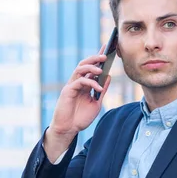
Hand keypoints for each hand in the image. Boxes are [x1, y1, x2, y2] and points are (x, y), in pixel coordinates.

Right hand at [44, 45, 111, 161]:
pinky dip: (89, 82)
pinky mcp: (67, 91)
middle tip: (105, 55)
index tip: (108, 48)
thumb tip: (109, 77)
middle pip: (84, 64)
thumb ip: (101, 90)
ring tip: (101, 68)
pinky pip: (79, 81)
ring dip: (91, 66)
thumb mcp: (96, 103)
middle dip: (94, 58)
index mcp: (84, 84)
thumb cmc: (80, 118)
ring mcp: (72, 85)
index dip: (98, 57)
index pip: (92, 68)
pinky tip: (97, 87)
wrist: (68, 129)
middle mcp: (77, 82)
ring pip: (79, 69)